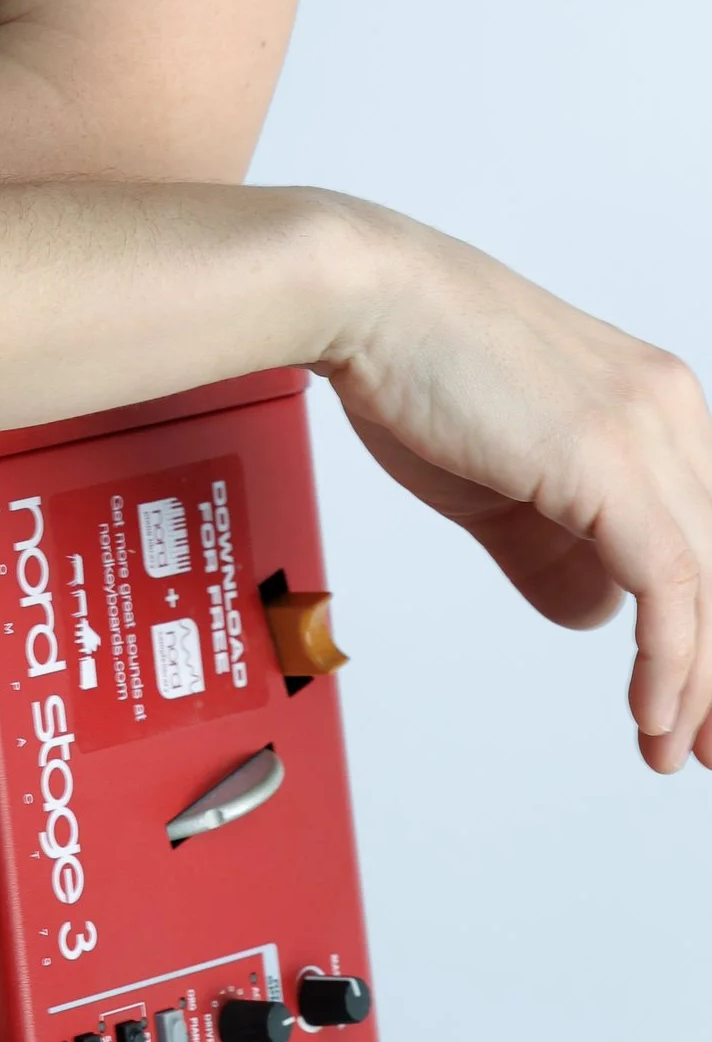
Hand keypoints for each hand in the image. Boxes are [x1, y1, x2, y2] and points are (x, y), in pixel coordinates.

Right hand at [318, 203, 711, 773]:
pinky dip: (670, 661)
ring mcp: (647, 431)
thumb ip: (551, 547)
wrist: (365, 294)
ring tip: (673, 746)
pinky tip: (654, 711)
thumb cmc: (413, 364)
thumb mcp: (496, 478)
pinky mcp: (611, 463)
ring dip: (698, 684)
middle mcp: (671, 411)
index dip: (708, 628)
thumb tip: (596, 614)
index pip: (709, 533)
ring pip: (708, 584)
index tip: (698, 696)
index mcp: (654, 403)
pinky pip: (670, 585)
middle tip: (704, 741)